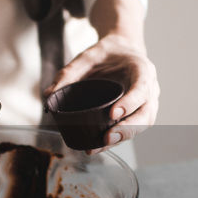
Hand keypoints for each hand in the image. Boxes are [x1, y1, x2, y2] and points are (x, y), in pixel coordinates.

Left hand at [46, 0, 157, 152]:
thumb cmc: (107, 54)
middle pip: (146, 114)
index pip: (141, 88)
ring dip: (122, 138)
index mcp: (142, 69)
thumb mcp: (87, 56)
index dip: (130, 103)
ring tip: (100, 145)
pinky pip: (132, 129)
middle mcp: (150, 88)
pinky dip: (118, 138)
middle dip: (127, 129)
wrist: (121, 51)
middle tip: (106, 137)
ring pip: (142, 125)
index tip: (112, 114)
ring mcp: (146, 103)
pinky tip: (100, 146)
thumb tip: (48, 96)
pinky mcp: (137, 113)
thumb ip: (69, 72)